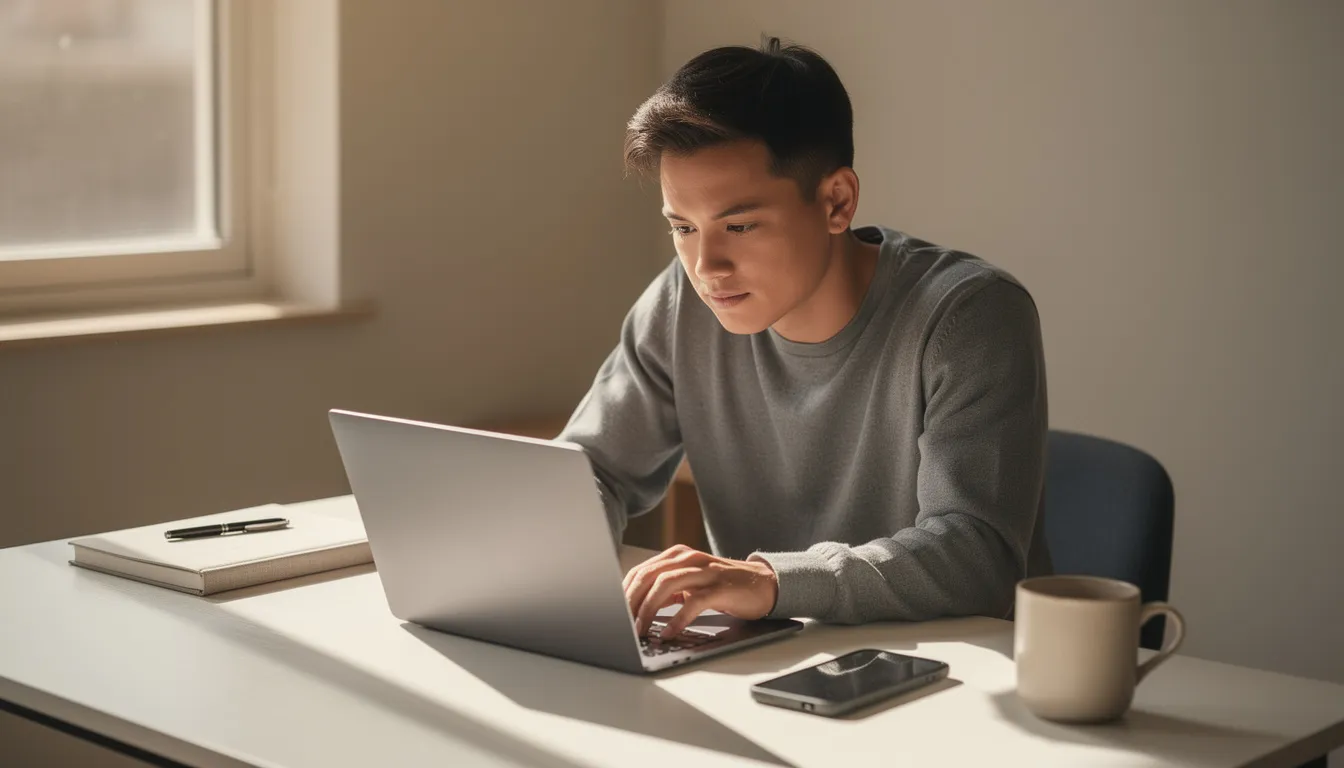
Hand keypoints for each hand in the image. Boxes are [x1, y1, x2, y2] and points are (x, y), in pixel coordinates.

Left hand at [622, 544, 778, 639]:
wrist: (763, 584)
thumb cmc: (722, 587)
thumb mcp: (690, 585)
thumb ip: (666, 591)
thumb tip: (635, 610)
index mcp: (678, 556)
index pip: (641, 570)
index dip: (624, 591)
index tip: (614, 611)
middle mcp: (689, 559)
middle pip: (650, 575)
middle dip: (632, 600)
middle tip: (623, 623)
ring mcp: (706, 572)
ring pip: (667, 584)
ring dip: (649, 609)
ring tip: (641, 630)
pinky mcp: (721, 588)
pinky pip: (694, 602)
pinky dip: (677, 619)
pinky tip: (668, 632)